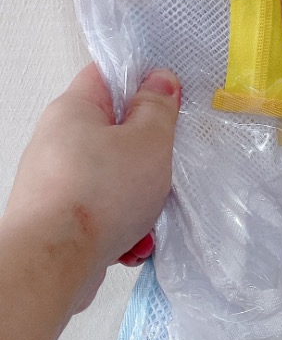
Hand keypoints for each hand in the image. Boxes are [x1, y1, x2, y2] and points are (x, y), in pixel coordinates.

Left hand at [0, 64, 180, 320]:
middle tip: (165, 163)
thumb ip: (159, 108)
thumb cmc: (96, 196)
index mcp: (74, 110)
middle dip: (148, 154)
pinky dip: (125, 227)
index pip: (107, 76)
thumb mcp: (149, 141)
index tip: (170, 98)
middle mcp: (58, 142)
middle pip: (115, 133)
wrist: (53, 263)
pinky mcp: (61, 217)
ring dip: (141, 199)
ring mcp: (57, 182)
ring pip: (114, 179)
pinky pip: (104, 213)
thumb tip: (160, 82)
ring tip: (148, 216)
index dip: (142, 81)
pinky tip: (134, 242)